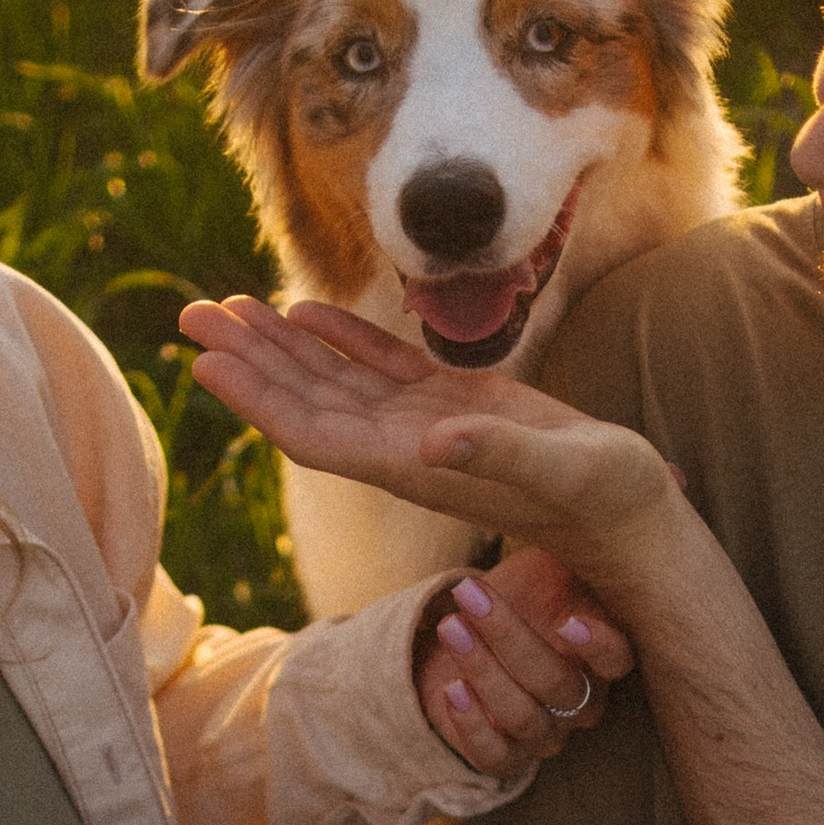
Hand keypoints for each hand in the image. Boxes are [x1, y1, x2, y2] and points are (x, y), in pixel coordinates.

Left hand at [179, 293, 687, 597]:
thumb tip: (434, 439)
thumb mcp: (561, 470)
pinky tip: (303, 311)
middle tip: (189, 314)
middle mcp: (405, 451)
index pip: (314, 433)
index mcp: (415, 467)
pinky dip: (338, 340)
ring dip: (279, 346)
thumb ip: (498, 451)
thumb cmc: (605, 499)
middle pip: (305, 403)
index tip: (208, 361)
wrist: (634, 518)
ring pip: (332, 382)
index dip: (258, 398)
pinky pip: (378, 369)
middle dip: (248, 360)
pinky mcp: (454, 406)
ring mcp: (426, 427)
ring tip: (225, 306)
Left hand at [415, 545, 633, 775]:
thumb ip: (593, 531)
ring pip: (522, 717)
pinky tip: (450, 689)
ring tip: (450, 627)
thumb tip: (657, 477)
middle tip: (470, 596)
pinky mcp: (505, 755)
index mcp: (602, 654)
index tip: (568, 620)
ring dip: (482, 669)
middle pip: (556, 684)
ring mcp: (545, 733)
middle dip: (509, 637)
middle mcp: (581, 701)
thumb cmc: (527, 589)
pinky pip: (495, 758)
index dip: (599, 646)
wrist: (471, 629)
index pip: (618, 662)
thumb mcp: (557, 555)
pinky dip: (472, 726)